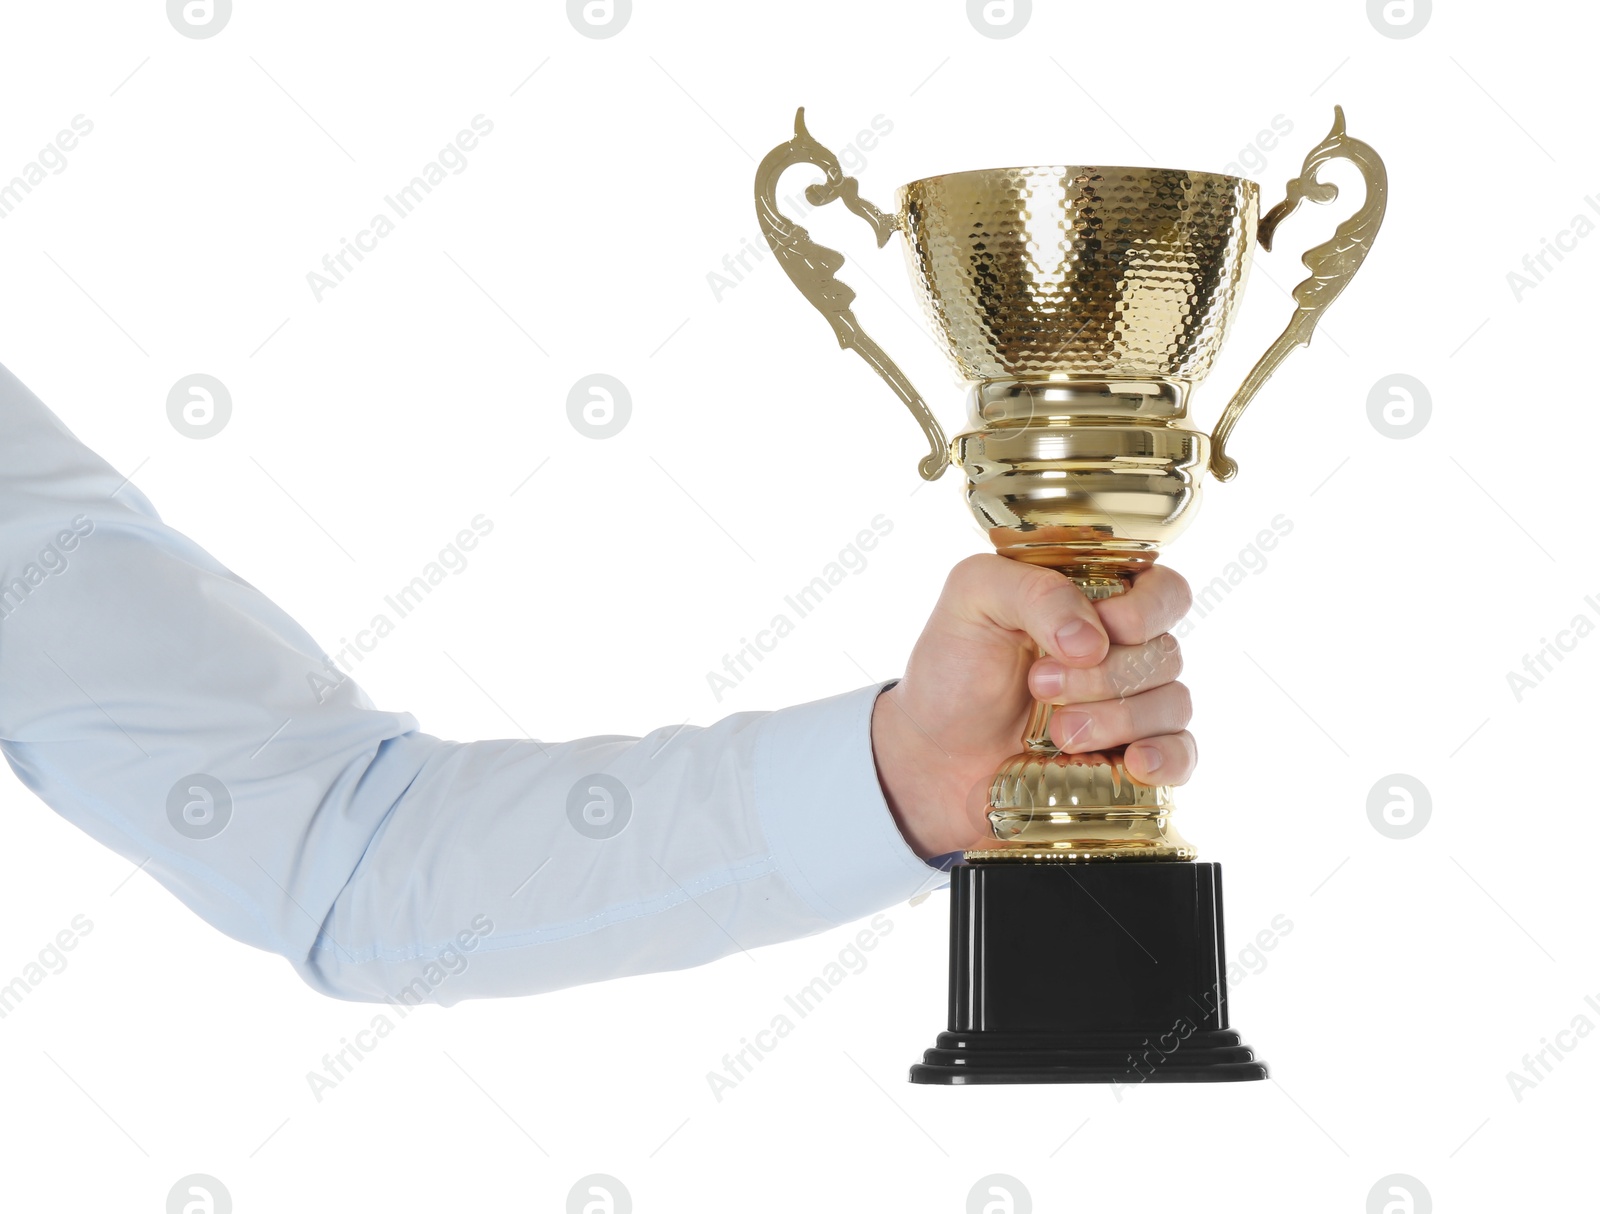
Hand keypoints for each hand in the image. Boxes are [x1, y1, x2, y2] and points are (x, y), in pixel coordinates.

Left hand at [870, 554, 1194, 859]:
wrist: (931, 758)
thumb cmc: (951, 670)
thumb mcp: (972, 600)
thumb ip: (1033, 589)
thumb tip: (1095, 639)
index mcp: (1095, 601)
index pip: (1163, 591)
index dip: (1145, 611)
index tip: (1097, 632)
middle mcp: (1122, 652)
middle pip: (1165, 652)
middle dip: (1105, 674)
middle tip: (1040, 685)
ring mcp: (1131, 709)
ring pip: (1173, 703)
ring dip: (1119, 718)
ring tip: (1059, 734)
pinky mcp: (1130, 762)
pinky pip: (1183, 756)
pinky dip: (1168, 757)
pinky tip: (1135, 763)